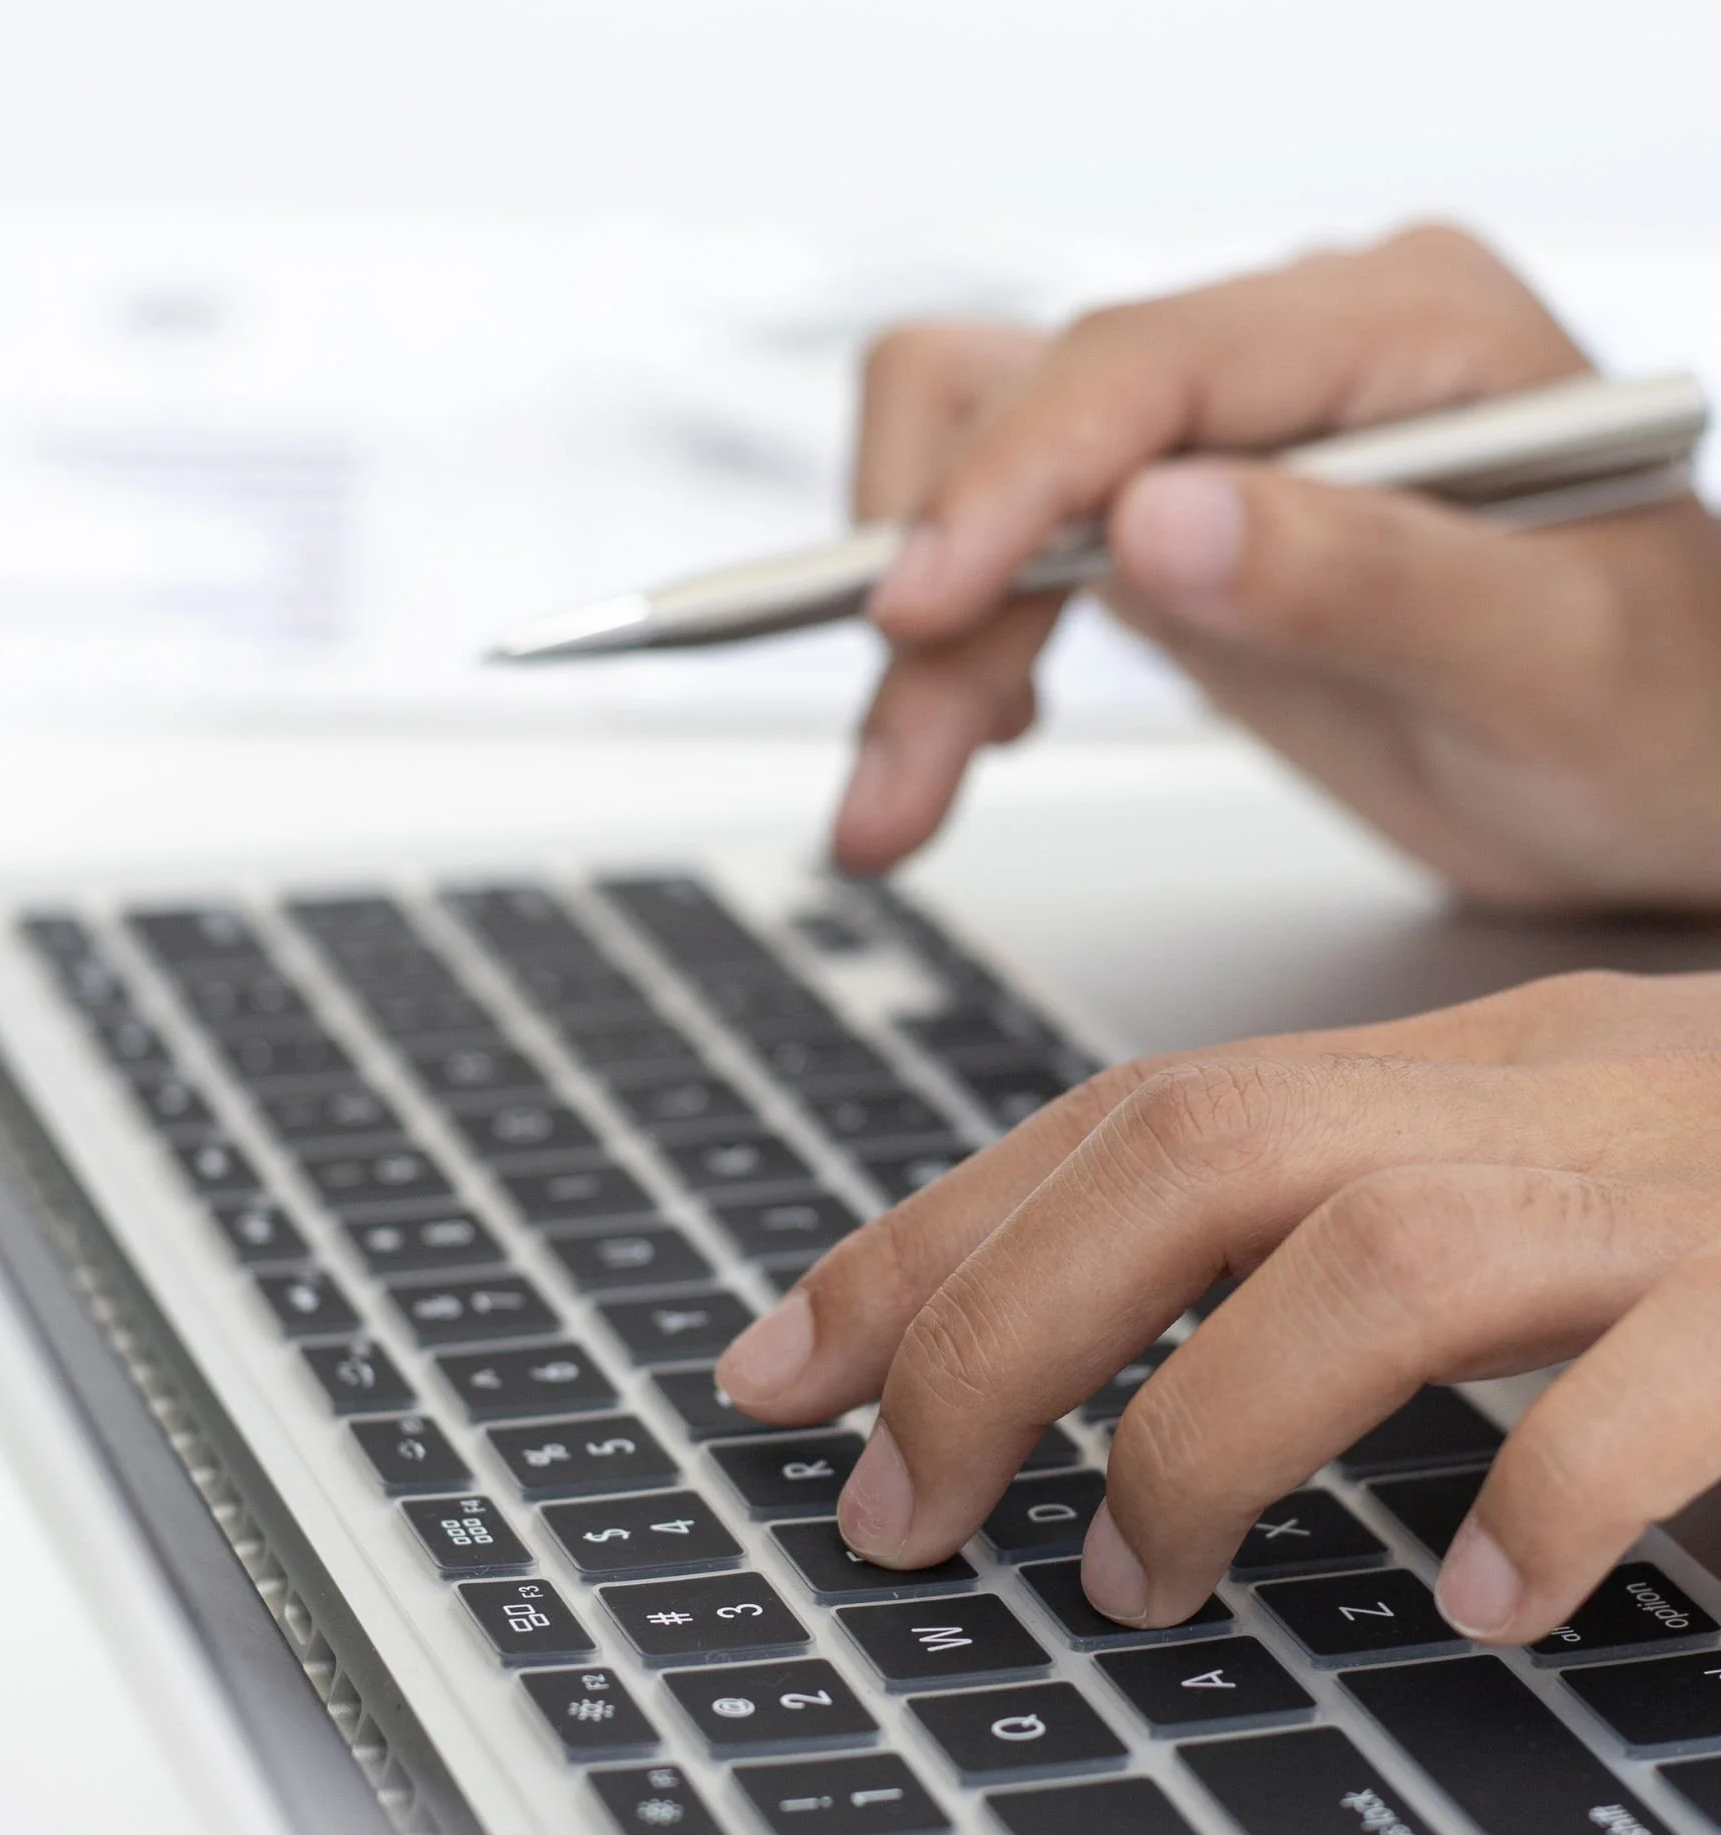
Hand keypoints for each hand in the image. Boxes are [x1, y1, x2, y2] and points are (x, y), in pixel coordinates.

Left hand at [716, 967, 1720, 1645]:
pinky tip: (1484, 1599)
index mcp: (1457, 1069)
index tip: (780, 1366)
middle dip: (998, 1329)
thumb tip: (1090, 1390)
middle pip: (1197, 1154)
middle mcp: (1548, 1091)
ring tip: (1132, 1572)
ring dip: (1210, 1429)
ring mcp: (1693, 1181)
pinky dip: (1552, 1495)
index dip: (932, 1236)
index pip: (1128, 1115)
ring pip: (1384, 1253)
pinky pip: (1672, 1380)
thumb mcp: (1530, 1206)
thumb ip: (1343, 1256)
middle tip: (896, 1505)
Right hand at [832, 224, 1720, 908]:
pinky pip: (1008, 554)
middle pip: (1021, 413)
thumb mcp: (1543, 661)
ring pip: (979, 482)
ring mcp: (1225, 439)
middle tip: (896, 779)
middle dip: (931, 596)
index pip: (1139, 359)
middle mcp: (1292, 356)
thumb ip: (1358, 577)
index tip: (915, 611)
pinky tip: (974, 740)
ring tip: (902, 803)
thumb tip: (1152, 524)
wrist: (1664, 781)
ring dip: (917, 641)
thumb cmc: (1654, 715)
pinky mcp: (1180, 527)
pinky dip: (956, 655)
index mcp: (1402, 325)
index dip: (1005, 481)